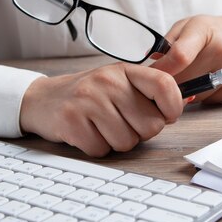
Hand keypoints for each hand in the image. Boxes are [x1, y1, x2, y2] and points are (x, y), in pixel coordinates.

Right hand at [19, 63, 184, 156]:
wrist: (42, 100)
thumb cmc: (88, 96)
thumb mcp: (117, 84)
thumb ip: (146, 93)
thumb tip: (179, 108)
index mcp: (124, 71)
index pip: (165, 85)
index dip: (174, 106)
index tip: (168, 116)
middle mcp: (107, 81)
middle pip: (151, 125)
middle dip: (139, 132)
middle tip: (120, 123)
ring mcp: (88, 100)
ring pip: (127, 142)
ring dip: (116, 142)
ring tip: (100, 127)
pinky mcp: (71, 121)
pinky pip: (102, 150)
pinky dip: (96, 148)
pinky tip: (86, 133)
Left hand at [151, 10, 221, 102]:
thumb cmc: (213, 30)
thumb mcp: (188, 26)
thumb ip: (167, 43)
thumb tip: (149, 63)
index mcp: (204, 30)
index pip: (179, 56)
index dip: (161, 70)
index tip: (152, 75)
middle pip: (185, 81)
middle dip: (172, 82)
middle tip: (170, 77)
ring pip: (196, 95)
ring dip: (187, 91)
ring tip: (191, 75)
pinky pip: (210, 100)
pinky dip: (204, 95)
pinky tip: (208, 80)